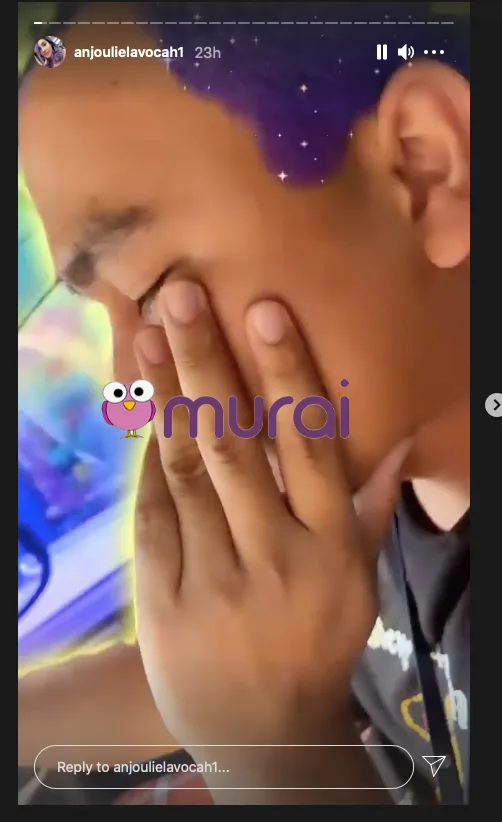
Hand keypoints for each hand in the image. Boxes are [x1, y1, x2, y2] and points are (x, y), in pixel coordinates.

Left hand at [133, 282, 408, 777]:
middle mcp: (276, 556)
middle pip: (237, 445)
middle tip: (182, 297)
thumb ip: (369, 508)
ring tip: (153, 335)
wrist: (263, 729)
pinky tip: (146, 410)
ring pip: (188, 469)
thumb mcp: (358, 581)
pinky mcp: (166, 597)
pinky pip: (155, 513)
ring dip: (169, 395)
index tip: (264, 312)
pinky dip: (150, 458)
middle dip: (208, 364)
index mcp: (332, 548)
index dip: (286, 374)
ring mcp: (216, 578)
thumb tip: (401, 437)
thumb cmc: (316, 641)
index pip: (310, 446)